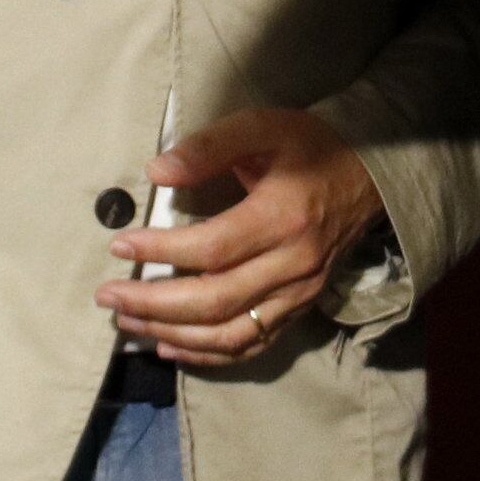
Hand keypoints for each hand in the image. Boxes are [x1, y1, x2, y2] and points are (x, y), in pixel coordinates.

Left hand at [100, 106, 383, 366]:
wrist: (371, 175)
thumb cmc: (309, 146)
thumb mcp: (262, 127)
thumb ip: (208, 147)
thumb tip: (156, 172)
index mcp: (283, 217)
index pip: (212, 248)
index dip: (160, 251)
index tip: (120, 246)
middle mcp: (293, 264)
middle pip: (215, 300)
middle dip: (154, 305)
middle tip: (108, 298)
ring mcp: (299, 293)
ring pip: (231, 332)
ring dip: (174, 334)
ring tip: (128, 324)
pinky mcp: (301, 308)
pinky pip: (253, 344)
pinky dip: (209, 353)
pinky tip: (170, 345)